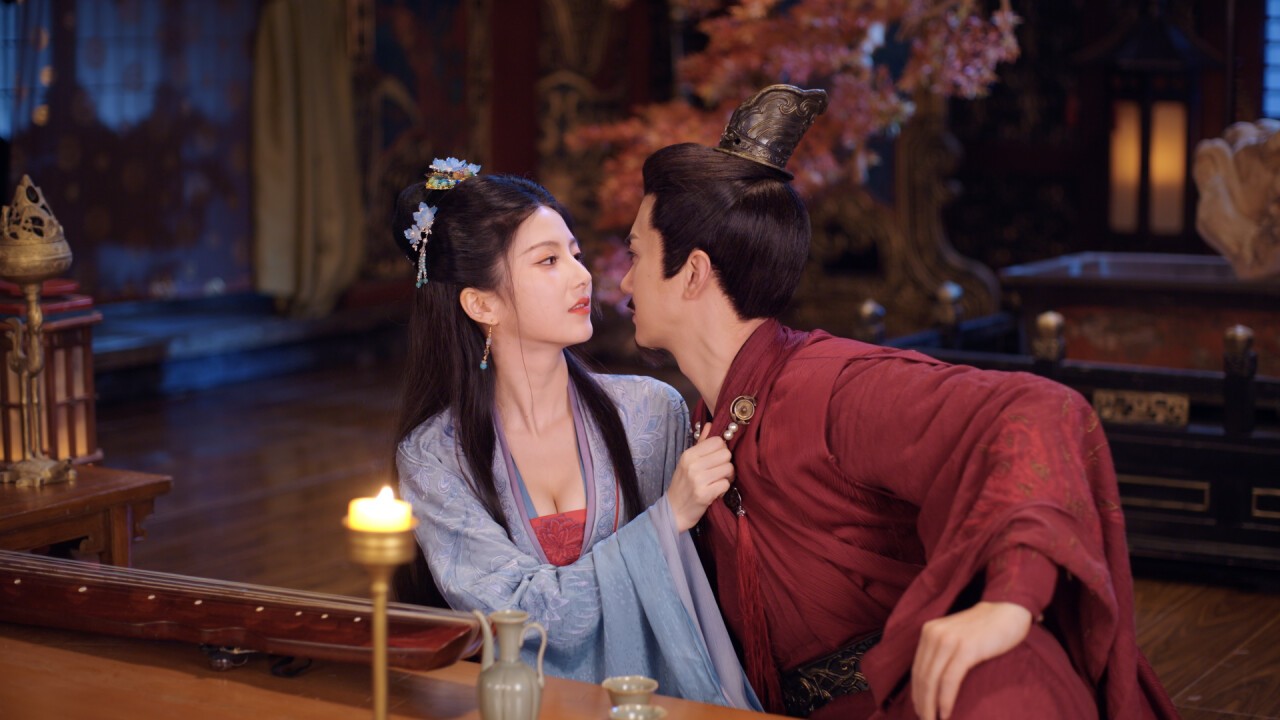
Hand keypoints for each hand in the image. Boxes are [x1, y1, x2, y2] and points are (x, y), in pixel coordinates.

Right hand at [666, 425, 733, 531]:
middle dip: (726, 463)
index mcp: (689, 454)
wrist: (674, 511)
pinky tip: (715, 492)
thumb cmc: (683, 484)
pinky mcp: (704, 495)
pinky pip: (726, 484)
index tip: (717, 459)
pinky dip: (723, 489)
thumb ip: (701, 443)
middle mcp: (693, 465)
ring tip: (717, 482)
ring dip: (727, 477)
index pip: (717, 441)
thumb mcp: (687, 462)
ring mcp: (698, 480)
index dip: (722, 449)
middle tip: (719, 472)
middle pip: (726, 454)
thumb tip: (710, 424)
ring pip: (728, 469)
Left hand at [911, 601, 1032, 719]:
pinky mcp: (965, 648)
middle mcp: (934, 635)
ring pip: (932, 680)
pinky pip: (949, 680)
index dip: (917, 693)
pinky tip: (946, 713)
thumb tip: (934, 685)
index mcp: (929, 632)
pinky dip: (945, 700)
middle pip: (922, 677)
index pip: (917, 669)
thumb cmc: (985, 629)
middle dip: (921, 703)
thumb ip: (943, 653)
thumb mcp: (956, 637)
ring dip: (930, 706)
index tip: (919, 710)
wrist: (1008, 610)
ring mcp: (948, 640)